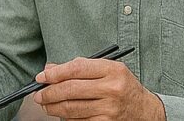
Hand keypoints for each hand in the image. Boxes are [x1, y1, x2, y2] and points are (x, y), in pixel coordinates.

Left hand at [33, 58, 165, 119]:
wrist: (145, 110)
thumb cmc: (121, 86)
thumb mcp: (106, 69)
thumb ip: (78, 67)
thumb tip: (49, 70)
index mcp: (112, 70)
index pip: (75, 69)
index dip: (54, 74)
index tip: (41, 77)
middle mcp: (112, 89)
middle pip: (70, 90)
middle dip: (48, 93)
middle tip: (38, 94)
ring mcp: (109, 109)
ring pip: (70, 108)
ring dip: (52, 107)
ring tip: (46, 104)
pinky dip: (65, 117)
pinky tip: (63, 112)